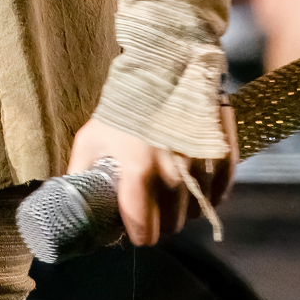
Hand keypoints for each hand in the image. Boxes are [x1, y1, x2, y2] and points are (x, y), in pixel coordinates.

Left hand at [67, 105, 237, 245]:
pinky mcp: (224, 158)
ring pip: (196, 214)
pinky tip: (194, 185)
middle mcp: (174, 175)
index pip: (144, 231)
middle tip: (152, 208)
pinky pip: (218, 197)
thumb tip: (75, 204)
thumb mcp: (92, 135)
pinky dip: (207, 197)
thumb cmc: (126, 104)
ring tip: (171, 194)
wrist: (168, 65)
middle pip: (172, 226)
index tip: (135, 228)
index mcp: (139, 171)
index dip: (138, 233)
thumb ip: (81, 172)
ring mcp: (202, 167)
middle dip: (160, 223)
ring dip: (184, 211)